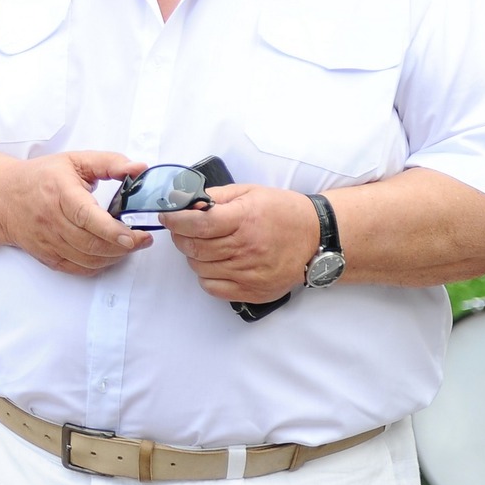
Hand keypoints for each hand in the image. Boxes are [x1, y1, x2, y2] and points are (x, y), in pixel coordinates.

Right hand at [0, 151, 149, 275]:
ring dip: (114, 256)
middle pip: (91, 243)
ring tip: (129, 245)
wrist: (5, 198)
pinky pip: (78, 268)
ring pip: (87, 259)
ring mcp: (49, 241)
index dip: (111, 230)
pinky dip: (98, 265)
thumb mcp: (75, 161)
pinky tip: (108, 254)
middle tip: (142, 239)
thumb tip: (139, 168)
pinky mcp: (48, 256)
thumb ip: (110, 162)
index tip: (132, 235)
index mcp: (60, 192)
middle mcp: (52, 220)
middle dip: (123, 246)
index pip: (86, 216)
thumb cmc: (42, 178)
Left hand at [158, 184, 320, 302]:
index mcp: (244, 219)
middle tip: (181, 230)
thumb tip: (186, 202)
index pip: (197, 223)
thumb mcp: (249, 193)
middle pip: (194, 247)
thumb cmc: (282, 212)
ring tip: (204, 245)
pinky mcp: (252, 291)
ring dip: (193, 256)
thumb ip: (216, 197)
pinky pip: (212, 287)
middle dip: (180, 237)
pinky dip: (206, 276)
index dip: (176, 220)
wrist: (316, 238)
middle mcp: (245, 248)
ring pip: (200, 268)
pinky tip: (215, 263)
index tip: (168, 217)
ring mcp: (249, 273)